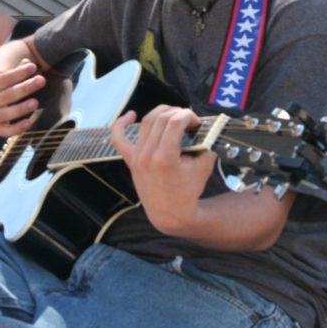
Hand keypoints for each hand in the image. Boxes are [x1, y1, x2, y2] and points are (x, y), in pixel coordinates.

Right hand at [0, 60, 44, 137]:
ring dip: (21, 108)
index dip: (18, 73)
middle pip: (6, 95)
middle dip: (25, 88)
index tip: (33, 67)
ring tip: (35, 102)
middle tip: (41, 80)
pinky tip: (29, 123)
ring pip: (5, 114)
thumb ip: (10, 72)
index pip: (2, 79)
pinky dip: (16, 128)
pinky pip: (5, 131)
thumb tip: (28, 63)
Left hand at [110, 106, 216, 237]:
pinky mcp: (131, 160)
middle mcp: (147, 155)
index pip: (175, 121)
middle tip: (189, 121)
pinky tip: (131, 115)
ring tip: (175, 118)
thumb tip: (207, 127)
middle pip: (162, 118)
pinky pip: (119, 138)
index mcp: (165, 158)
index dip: (189, 116)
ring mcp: (137, 156)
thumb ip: (207, 144)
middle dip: (179, 113)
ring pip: (146, 122)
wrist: (170, 214)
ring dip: (162, 114)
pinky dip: (121, 124)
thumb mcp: (203, 167)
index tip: (197, 122)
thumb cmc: (188, 192)